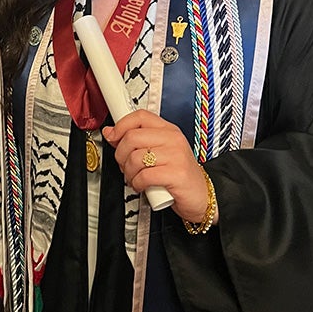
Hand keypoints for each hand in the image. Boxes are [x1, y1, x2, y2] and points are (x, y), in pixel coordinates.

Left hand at [102, 110, 214, 225]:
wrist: (202, 195)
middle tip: (125, 165)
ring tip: (135, 178)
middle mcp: (173, 140)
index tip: (113, 136)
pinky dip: (137, 184)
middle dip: (121, 155)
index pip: (140, 116)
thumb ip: (136, 142)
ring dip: (128, 172)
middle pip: (132, 137)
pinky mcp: (177, 174)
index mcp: (169, 130)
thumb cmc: (179, 174)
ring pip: (135, 158)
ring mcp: (176, 156)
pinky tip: (142, 186)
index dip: (121, 125)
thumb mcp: (159, 153)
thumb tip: (111, 132)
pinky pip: (144, 176)